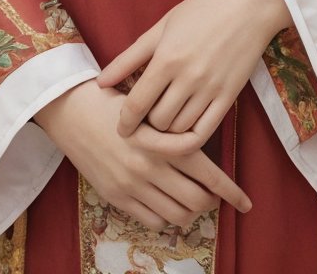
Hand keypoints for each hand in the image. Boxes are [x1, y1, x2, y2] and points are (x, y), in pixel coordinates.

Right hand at [33, 77, 250, 232]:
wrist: (71, 108)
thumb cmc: (115, 96)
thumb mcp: (151, 102)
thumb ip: (177, 124)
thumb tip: (207, 138)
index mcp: (164, 139)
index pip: (209, 174)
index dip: (231, 192)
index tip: (245, 202)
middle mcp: (151, 166)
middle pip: (196, 200)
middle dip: (212, 202)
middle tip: (215, 195)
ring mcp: (133, 184)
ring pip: (176, 214)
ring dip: (191, 212)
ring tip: (194, 201)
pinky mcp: (116, 196)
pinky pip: (152, 220)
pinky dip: (166, 218)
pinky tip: (168, 205)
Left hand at [95, 0, 289, 145]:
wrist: (250, 3)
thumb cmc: (202, 8)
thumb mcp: (162, 26)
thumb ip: (130, 56)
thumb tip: (100, 82)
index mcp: (167, 58)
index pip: (137, 104)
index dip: (124, 122)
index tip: (121, 128)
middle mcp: (188, 77)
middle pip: (157, 122)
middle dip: (146, 124)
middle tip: (145, 119)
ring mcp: (210, 89)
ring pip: (179, 130)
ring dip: (167, 131)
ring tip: (164, 120)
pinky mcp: (229, 97)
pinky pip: (204, 132)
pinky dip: (189, 137)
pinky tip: (183, 128)